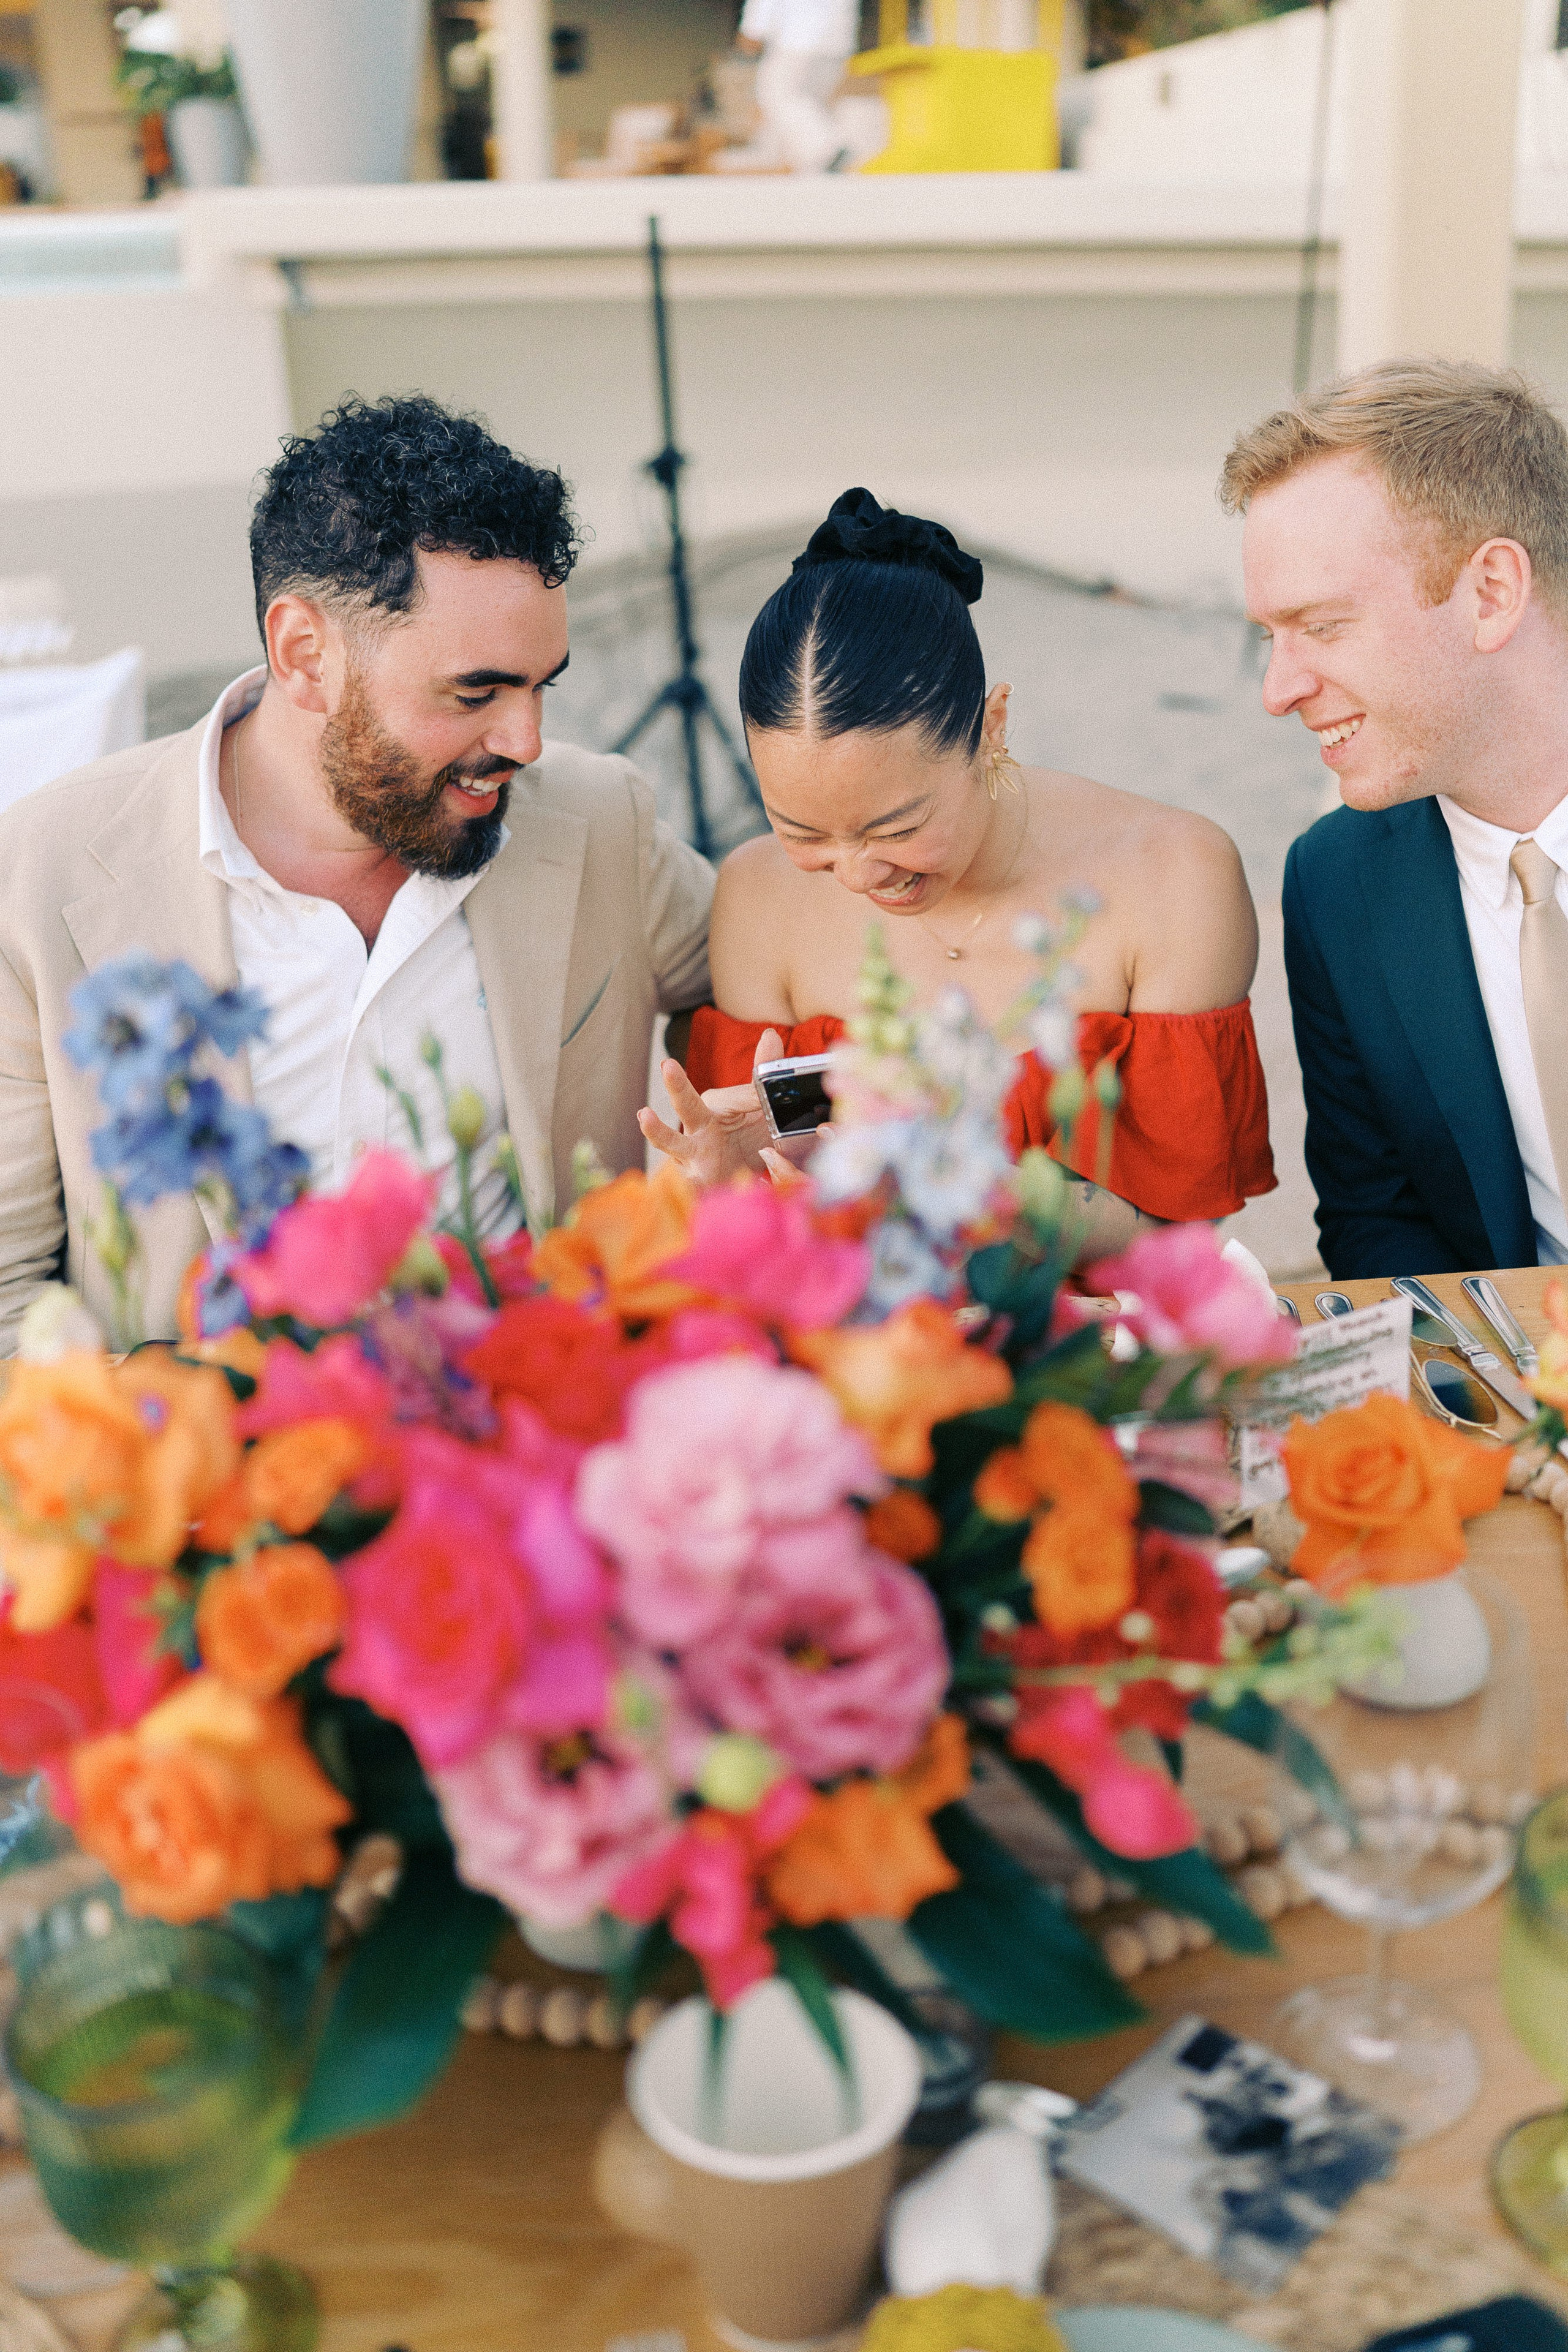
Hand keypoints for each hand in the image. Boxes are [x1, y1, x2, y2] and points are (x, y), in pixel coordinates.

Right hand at [637, 1028, 782, 1186]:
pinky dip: (681, 1185)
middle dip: (677, 1086)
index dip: (753, 1099)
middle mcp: (696, 1127)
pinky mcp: (694, 1181)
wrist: (745, 1179)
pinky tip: (670, 1183)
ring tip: (644, 1115)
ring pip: (672, 1142)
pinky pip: (686, 1183)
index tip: (767, 1099)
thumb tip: (770, 1034)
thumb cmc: (747, 1137)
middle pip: (686, 1104)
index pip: (736, 1097)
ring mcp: (691, 1155)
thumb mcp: (759, 1107)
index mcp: (711, 1105)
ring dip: (657, 1130)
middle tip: (668, 1065)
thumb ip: (761, 1073)